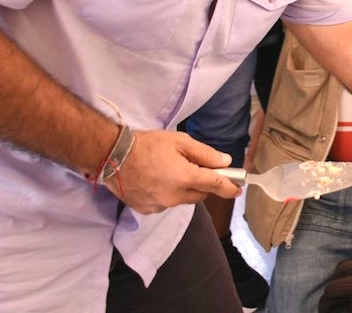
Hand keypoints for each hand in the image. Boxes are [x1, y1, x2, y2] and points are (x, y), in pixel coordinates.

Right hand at [107, 130, 239, 214]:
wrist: (113, 156)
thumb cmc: (148, 145)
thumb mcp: (180, 142)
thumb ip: (204, 154)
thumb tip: (225, 162)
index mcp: (185, 178)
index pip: (215, 185)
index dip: (230, 188)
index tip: (238, 189)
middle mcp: (174, 196)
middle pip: (200, 194)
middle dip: (204, 184)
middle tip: (197, 169)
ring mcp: (159, 206)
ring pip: (183, 200)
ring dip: (184, 189)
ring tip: (170, 171)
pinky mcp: (146, 210)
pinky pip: (166, 203)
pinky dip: (168, 194)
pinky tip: (157, 181)